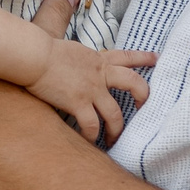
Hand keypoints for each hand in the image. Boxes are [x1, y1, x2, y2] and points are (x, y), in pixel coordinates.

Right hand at [27, 37, 153, 144]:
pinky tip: (89, 142)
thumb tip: (76, 53)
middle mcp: (100, 74)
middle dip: (143, 97)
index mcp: (98, 59)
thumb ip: (80, 56)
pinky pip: (92, 125)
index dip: (143, 58)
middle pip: (134, 83)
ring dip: (116, 130)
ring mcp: (91, 89)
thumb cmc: (44, 51)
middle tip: (144, 108)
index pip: (126, 57)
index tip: (157, 60)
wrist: (33, 55)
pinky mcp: (78, 102)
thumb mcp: (69, 48)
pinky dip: (92, 136)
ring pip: (115, 114)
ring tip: (114, 140)